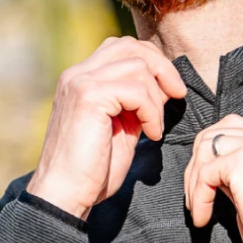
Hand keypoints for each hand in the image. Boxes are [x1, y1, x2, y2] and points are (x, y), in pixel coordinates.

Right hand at [29, 36, 187, 218]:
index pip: (121, 48)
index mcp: (81, 79)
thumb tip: (163, 87)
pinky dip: (152, 112)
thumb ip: (136, 105)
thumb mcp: (121, 130)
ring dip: (157, 99)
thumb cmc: (92, 171)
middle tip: (177, 95)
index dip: (152, 63)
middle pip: (130, 46)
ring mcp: (80, 83)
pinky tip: (150, 135)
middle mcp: (77, 74)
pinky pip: (136, 90)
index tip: (169, 92)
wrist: (65, 196)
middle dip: (162, 68)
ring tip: (155, 128)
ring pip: (137, 66)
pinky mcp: (88, 97)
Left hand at [185, 115, 242, 242]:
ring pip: (204, 148)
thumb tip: (207, 173)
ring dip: (193, 182)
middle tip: (195, 200)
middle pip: (212, 134)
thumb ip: (236, 174)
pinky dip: (198, 198)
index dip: (209, 155)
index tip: (204, 188)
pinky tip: (204, 219)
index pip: (230, 128)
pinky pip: (204, 173)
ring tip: (198, 210)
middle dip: (195, 166)